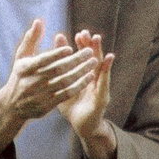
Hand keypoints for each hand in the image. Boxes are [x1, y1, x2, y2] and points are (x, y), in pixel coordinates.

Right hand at [0, 19, 91, 144]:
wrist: (12, 106)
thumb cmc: (20, 75)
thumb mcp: (21, 57)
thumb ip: (31, 39)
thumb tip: (39, 21)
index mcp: (24, 69)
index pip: (43, 60)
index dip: (56, 54)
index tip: (70, 47)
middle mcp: (32, 83)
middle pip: (57, 70)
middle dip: (75, 60)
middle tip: (89, 51)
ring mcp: (40, 95)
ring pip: (65, 82)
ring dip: (81, 72)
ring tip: (93, 62)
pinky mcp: (47, 106)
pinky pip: (66, 94)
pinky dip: (79, 85)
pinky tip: (89, 77)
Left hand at [57, 30, 117, 158]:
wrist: (82, 126)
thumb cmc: (72, 106)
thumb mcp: (62, 87)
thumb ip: (58, 73)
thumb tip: (50, 59)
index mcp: (83, 76)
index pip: (82, 58)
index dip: (80, 46)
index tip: (76, 34)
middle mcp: (93, 79)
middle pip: (92, 58)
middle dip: (90, 45)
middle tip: (85, 32)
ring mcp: (99, 87)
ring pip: (100, 66)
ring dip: (99, 51)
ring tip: (97, 39)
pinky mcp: (102, 97)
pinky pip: (105, 81)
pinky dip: (107, 69)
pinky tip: (108, 58)